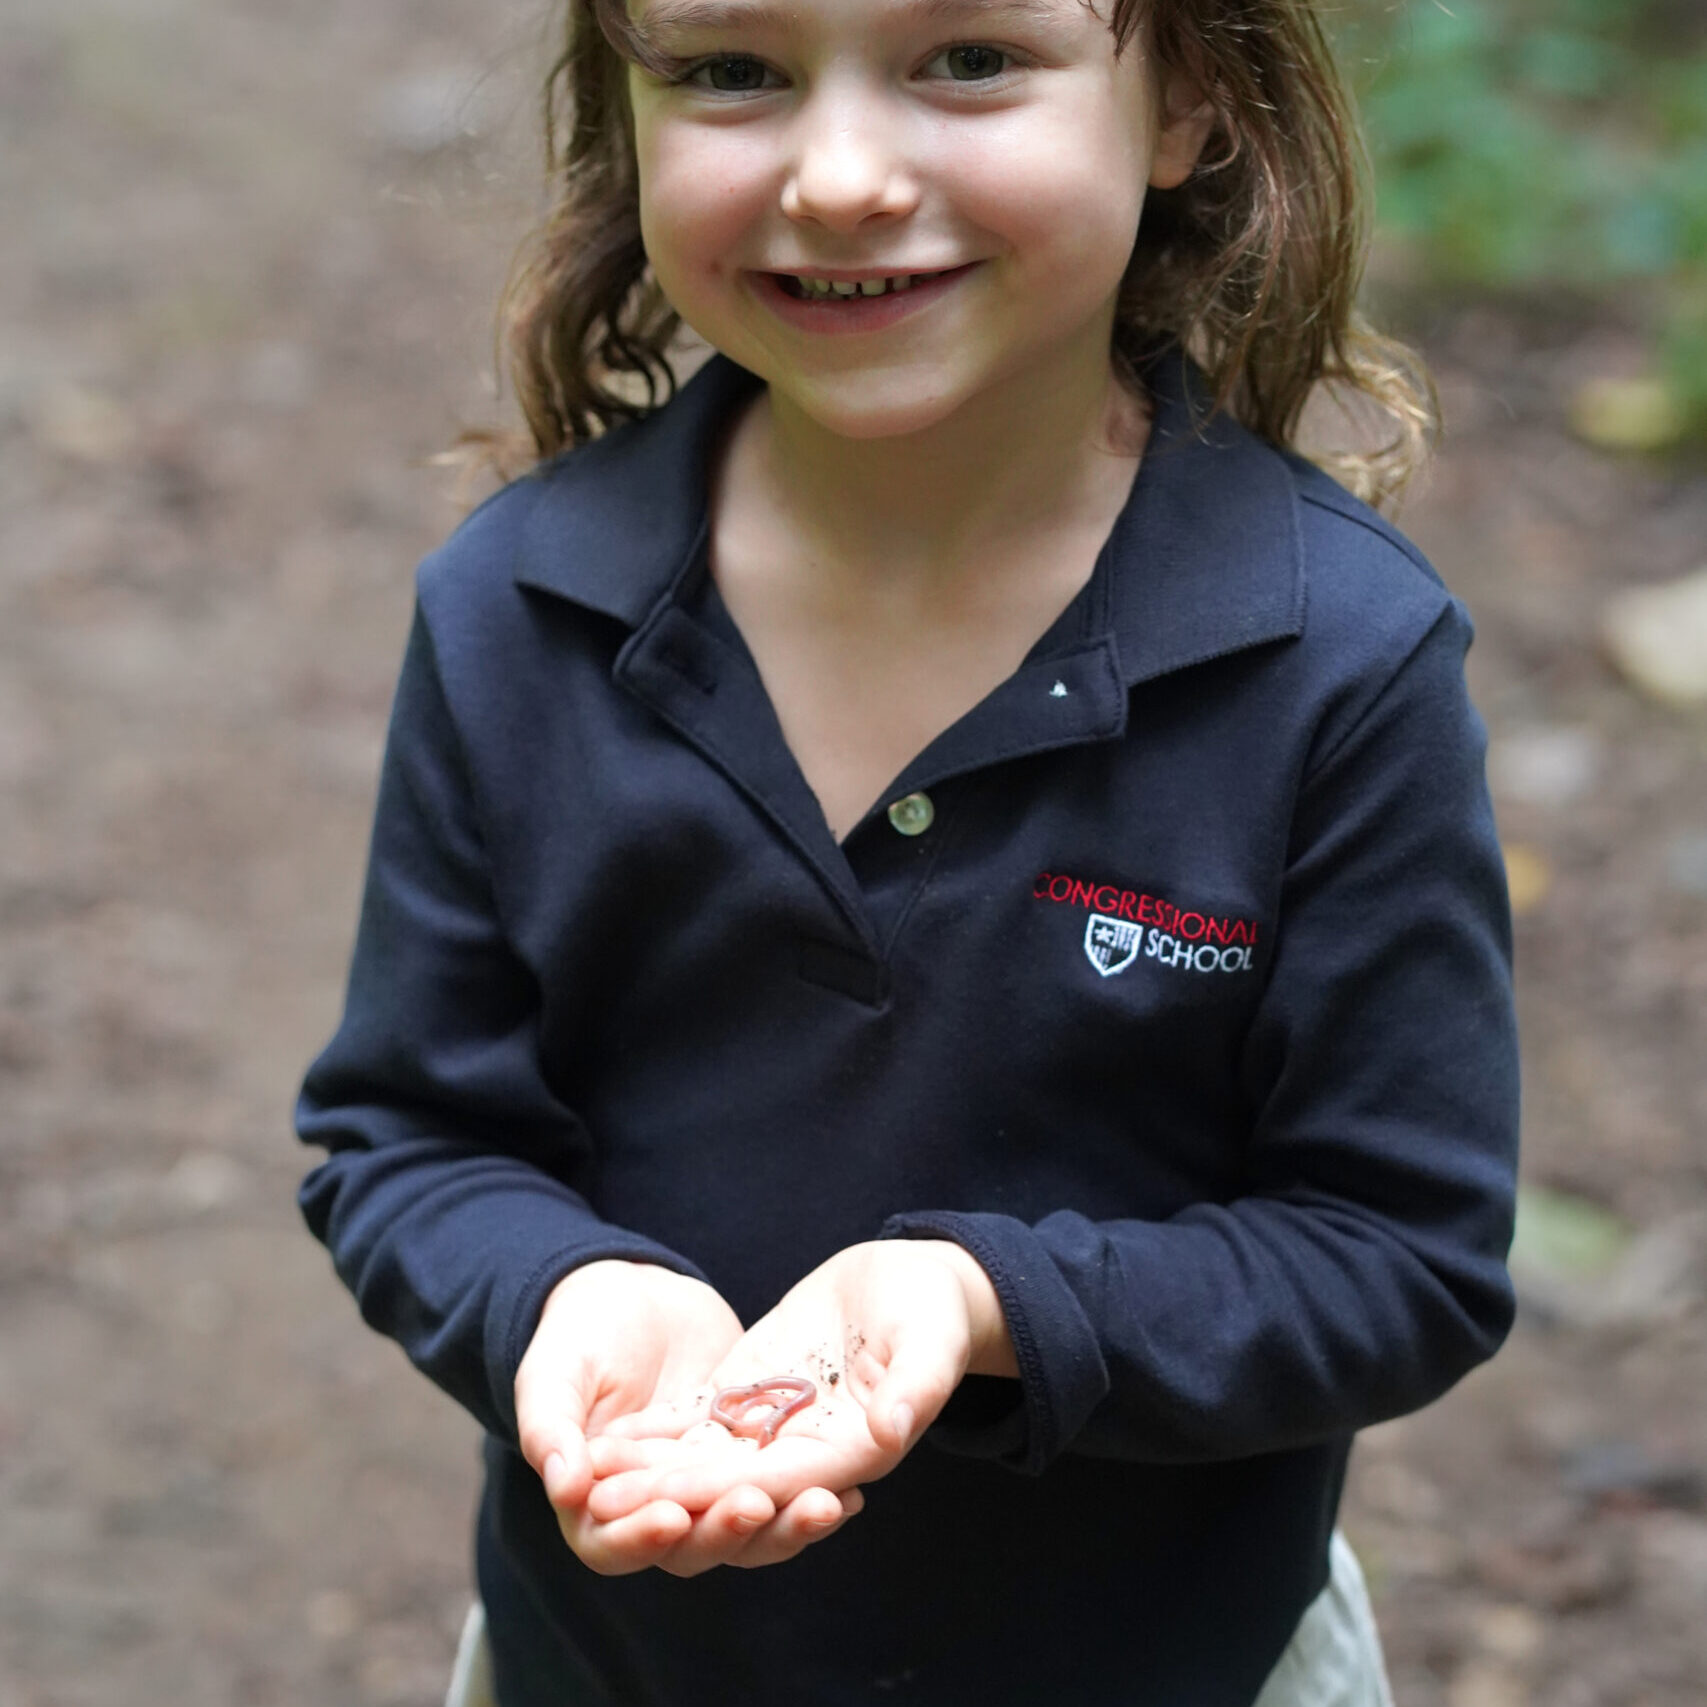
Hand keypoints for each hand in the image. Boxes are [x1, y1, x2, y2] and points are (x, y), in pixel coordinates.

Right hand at [513, 1259, 858, 1575]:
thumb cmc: (574, 1335)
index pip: (616, 1543)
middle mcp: (653, 1513)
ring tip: (825, 1503)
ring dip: (783, 1522)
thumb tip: (565, 1486)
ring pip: (746, 1525)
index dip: (642, 1536)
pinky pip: (781, 1485)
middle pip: (693, 1545)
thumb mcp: (551, 1373)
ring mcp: (707, 1489)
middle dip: (727, 1529)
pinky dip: (810, 1489)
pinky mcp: (749, 1460)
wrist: (630, 1293)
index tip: (673, 1515)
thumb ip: (551, 1427)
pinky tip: (851, 1483)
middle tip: (759, 1504)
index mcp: (592, 1508)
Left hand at [585, 1240, 1015, 1529]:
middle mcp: (807, 1454)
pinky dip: (659, 1435)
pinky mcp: (758, 1397)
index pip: (778, 1483)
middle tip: (600, 1502)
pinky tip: (610, 1439)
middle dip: (664, 1495)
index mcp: (853, 1453)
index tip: (666, 1503)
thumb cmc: (936, 1311)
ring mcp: (778, 1428)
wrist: (920, 1286)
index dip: (720, 1493)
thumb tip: (892, 1430)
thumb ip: (916, 1389)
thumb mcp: (932, 1342)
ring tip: (588, 1475)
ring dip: (649, 1471)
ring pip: (704, 1460)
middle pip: (728, 1484)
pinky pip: (702, 1425)